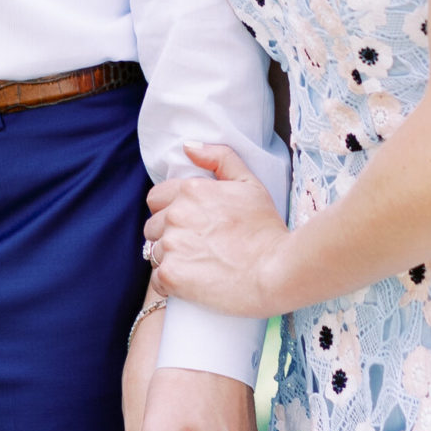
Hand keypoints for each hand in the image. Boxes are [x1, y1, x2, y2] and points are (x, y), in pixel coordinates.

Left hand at [143, 143, 290, 318]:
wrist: (277, 272)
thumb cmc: (267, 229)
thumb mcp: (250, 183)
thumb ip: (220, 158)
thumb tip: (188, 147)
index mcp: (190, 191)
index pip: (156, 199)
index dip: (170, 210)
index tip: (190, 224)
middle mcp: (175, 215)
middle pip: (153, 227)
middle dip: (169, 235)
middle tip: (197, 247)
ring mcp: (171, 246)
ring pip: (155, 252)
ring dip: (171, 259)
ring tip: (198, 266)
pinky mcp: (172, 276)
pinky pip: (157, 280)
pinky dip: (170, 283)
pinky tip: (192, 284)